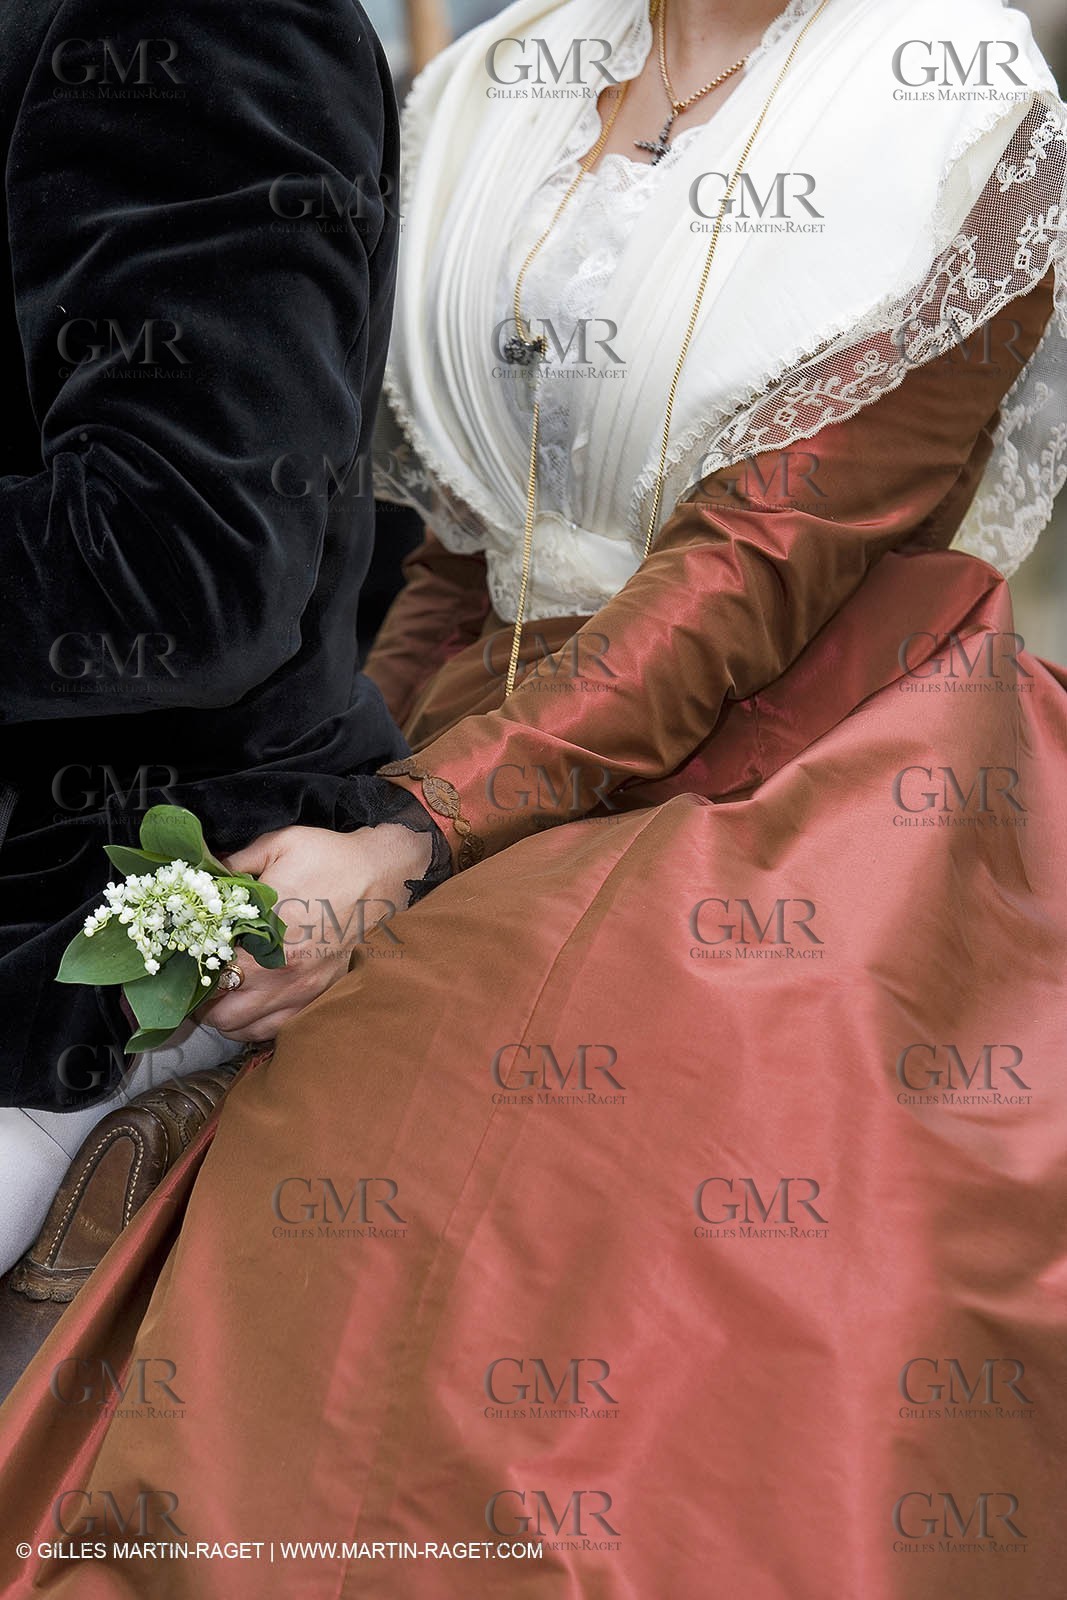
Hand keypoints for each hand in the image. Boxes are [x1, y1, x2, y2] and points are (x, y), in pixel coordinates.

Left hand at [200, 823, 431, 1041]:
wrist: (386, 877)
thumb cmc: (333, 859)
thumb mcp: (280, 845)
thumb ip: (236, 862)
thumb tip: (204, 872)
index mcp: (266, 937)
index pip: (208, 973)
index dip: (187, 972)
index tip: (183, 960)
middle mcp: (282, 974)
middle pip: (219, 1013)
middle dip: (202, 999)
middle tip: (200, 977)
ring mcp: (302, 992)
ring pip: (243, 1029)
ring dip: (226, 1015)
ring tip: (223, 993)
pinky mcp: (319, 999)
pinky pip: (273, 1031)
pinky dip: (254, 1024)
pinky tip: (251, 1002)